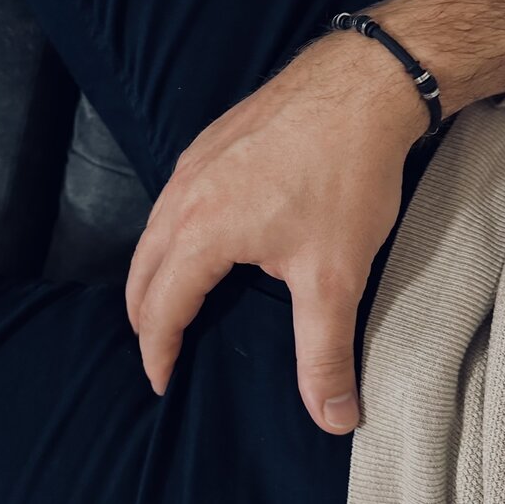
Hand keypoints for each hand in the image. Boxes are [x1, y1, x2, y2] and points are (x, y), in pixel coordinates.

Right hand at [126, 0, 504, 434]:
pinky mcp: (212, 141)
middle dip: (145, 316)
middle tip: (159, 348)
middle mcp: (183, 195)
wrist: (362, 84)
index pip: (160, 309)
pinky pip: (172, 199)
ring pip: (153, 231)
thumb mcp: (334, 275)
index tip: (161, 381)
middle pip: (142, 269)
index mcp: (200, 233)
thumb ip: (326, 353)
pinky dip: (170, 234)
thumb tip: (333, 419)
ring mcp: (194, 162)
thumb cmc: (344, 176)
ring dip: (153, 273)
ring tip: (171, 301)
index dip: (157, 352)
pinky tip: (199, 238)